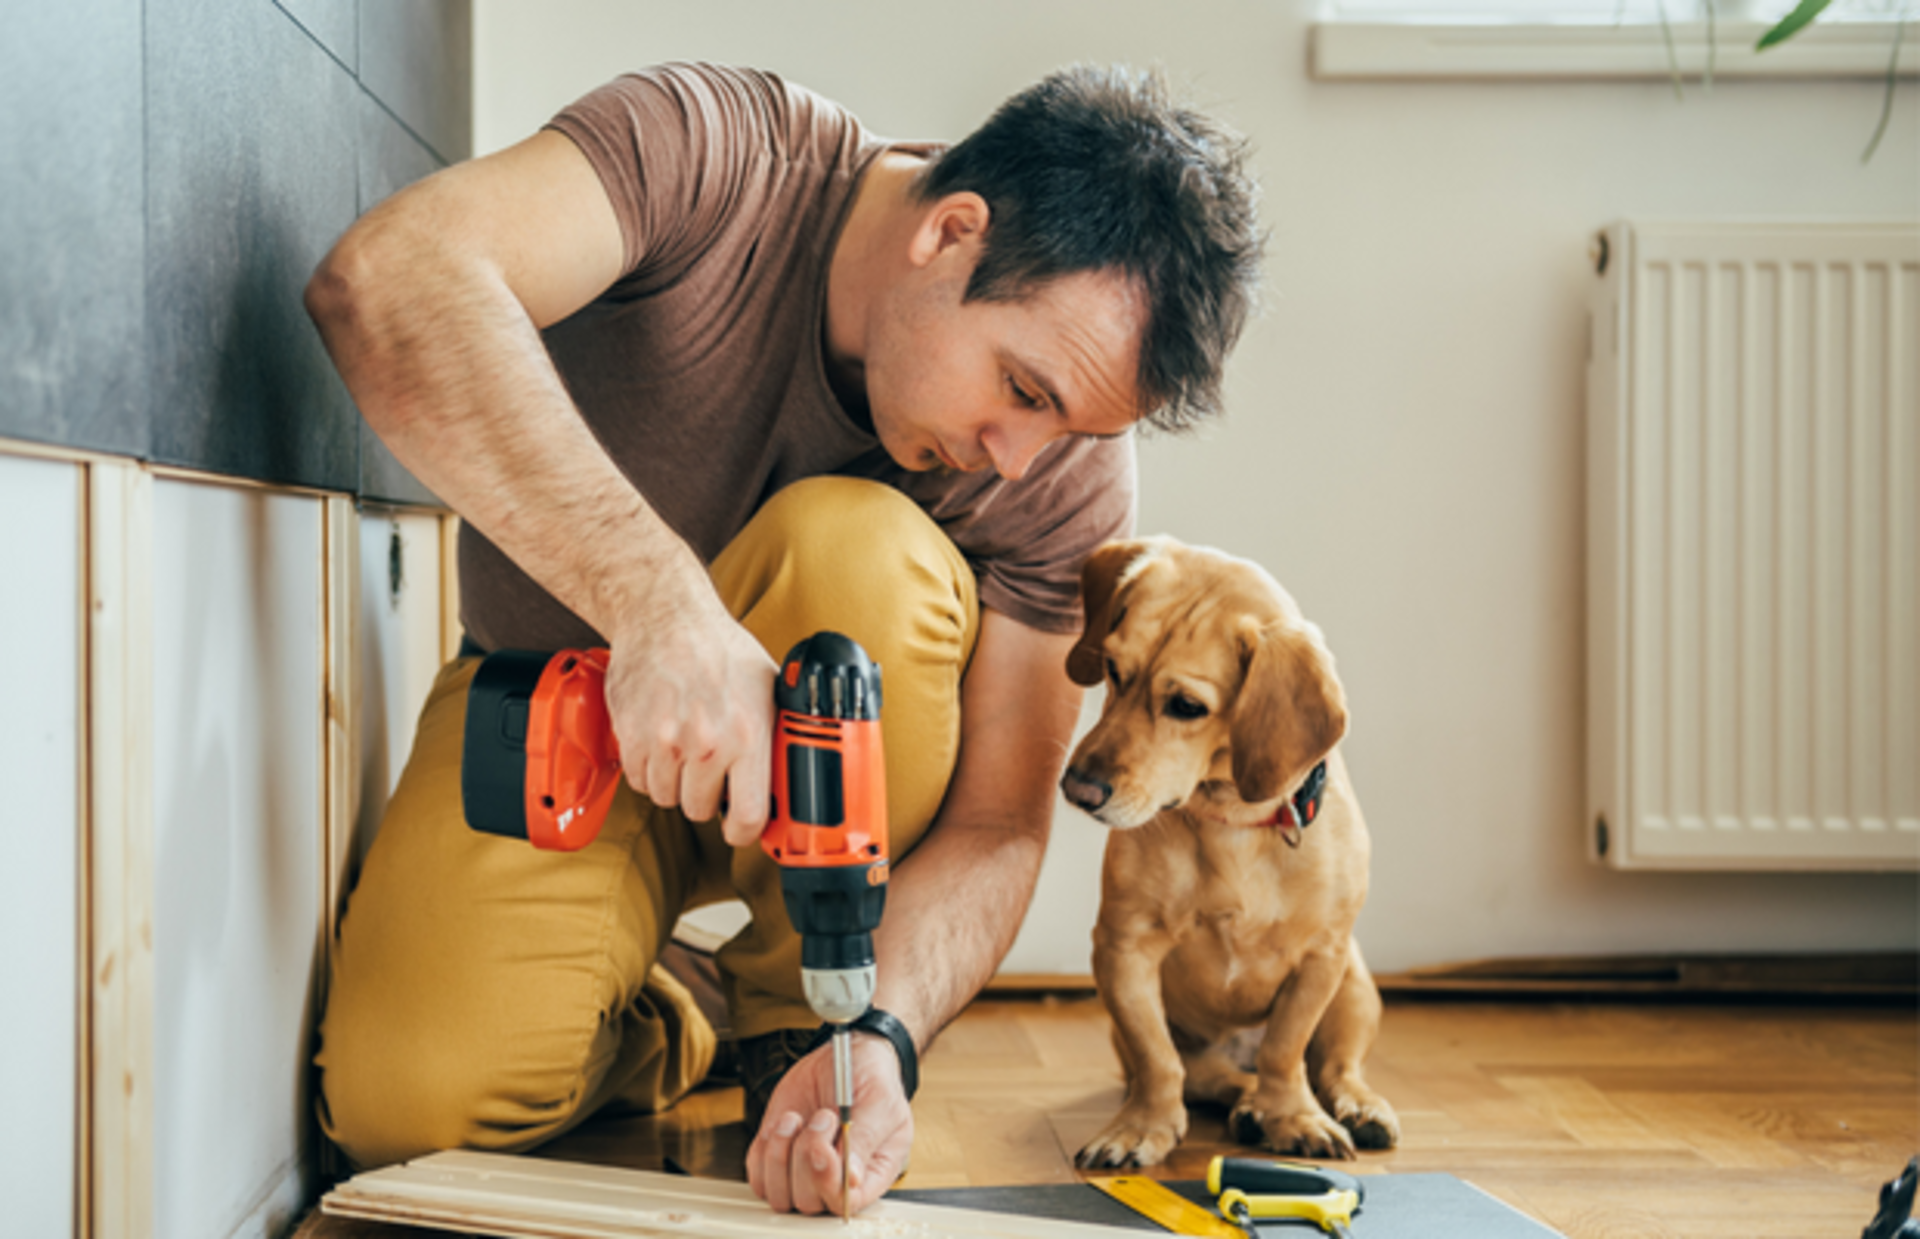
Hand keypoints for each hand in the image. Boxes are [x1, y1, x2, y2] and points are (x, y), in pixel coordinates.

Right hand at [602, 594, 776, 845]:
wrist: (665, 616)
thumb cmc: (719, 648)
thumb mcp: (769, 686)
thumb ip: (779, 732)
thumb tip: (794, 770)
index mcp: (747, 735)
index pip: (747, 816)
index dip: (744, 832)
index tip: (741, 829)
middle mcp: (706, 743)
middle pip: (701, 810)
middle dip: (707, 796)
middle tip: (711, 770)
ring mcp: (665, 742)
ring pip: (667, 798)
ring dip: (676, 783)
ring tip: (685, 750)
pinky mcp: (632, 736)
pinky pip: (639, 781)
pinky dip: (648, 770)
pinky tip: (661, 743)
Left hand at [746, 1034, 913, 1215]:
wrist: (847, 1055)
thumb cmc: (872, 1081)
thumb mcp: (880, 1103)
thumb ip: (865, 1139)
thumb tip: (851, 1180)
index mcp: (870, 1174)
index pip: (845, 1203)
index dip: (829, 1184)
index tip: (823, 1149)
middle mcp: (835, 1180)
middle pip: (809, 1201)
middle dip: (806, 1157)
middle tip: (823, 1117)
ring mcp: (804, 1171)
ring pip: (779, 1194)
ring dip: (781, 1154)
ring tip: (799, 1119)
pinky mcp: (779, 1157)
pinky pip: (759, 1175)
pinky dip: (765, 1149)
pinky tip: (786, 1122)